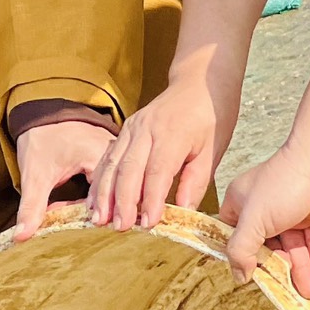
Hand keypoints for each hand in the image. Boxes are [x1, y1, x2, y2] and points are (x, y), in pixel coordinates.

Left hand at [13, 116, 112, 239]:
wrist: (41, 112)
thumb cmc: (40, 137)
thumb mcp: (35, 175)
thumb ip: (32, 206)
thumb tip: (23, 235)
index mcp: (100, 155)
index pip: (105, 199)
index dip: (88, 220)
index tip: (73, 231)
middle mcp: (115, 155)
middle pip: (113, 197)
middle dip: (95, 217)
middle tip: (79, 232)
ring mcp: (116, 155)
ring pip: (114, 192)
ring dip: (97, 208)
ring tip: (82, 223)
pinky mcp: (112, 158)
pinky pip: (112, 184)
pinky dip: (98, 198)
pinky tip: (83, 208)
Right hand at [93, 74, 235, 229]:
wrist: (198, 82)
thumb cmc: (210, 116)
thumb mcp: (213, 149)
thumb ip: (196, 181)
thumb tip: (183, 211)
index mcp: (173, 133)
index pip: (158, 170)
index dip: (151, 199)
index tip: (148, 223)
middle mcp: (147, 129)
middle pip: (129, 168)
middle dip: (122, 201)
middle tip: (120, 227)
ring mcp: (132, 128)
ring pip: (113, 164)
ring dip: (104, 193)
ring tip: (100, 219)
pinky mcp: (125, 131)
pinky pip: (108, 158)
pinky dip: (100, 181)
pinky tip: (96, 202)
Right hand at [219, 145, 309, 297]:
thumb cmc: (283, 184)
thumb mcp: (253, 220)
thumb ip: (241, 250)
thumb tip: (238, 276)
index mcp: (241, 206)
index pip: (236, 240)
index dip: (245, 259)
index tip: (254, 280)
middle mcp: (262, 210)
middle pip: (268, 248)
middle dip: (281, 270)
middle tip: (290, 293)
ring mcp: (288, 213)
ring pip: (293, 247)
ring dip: (301, 268)